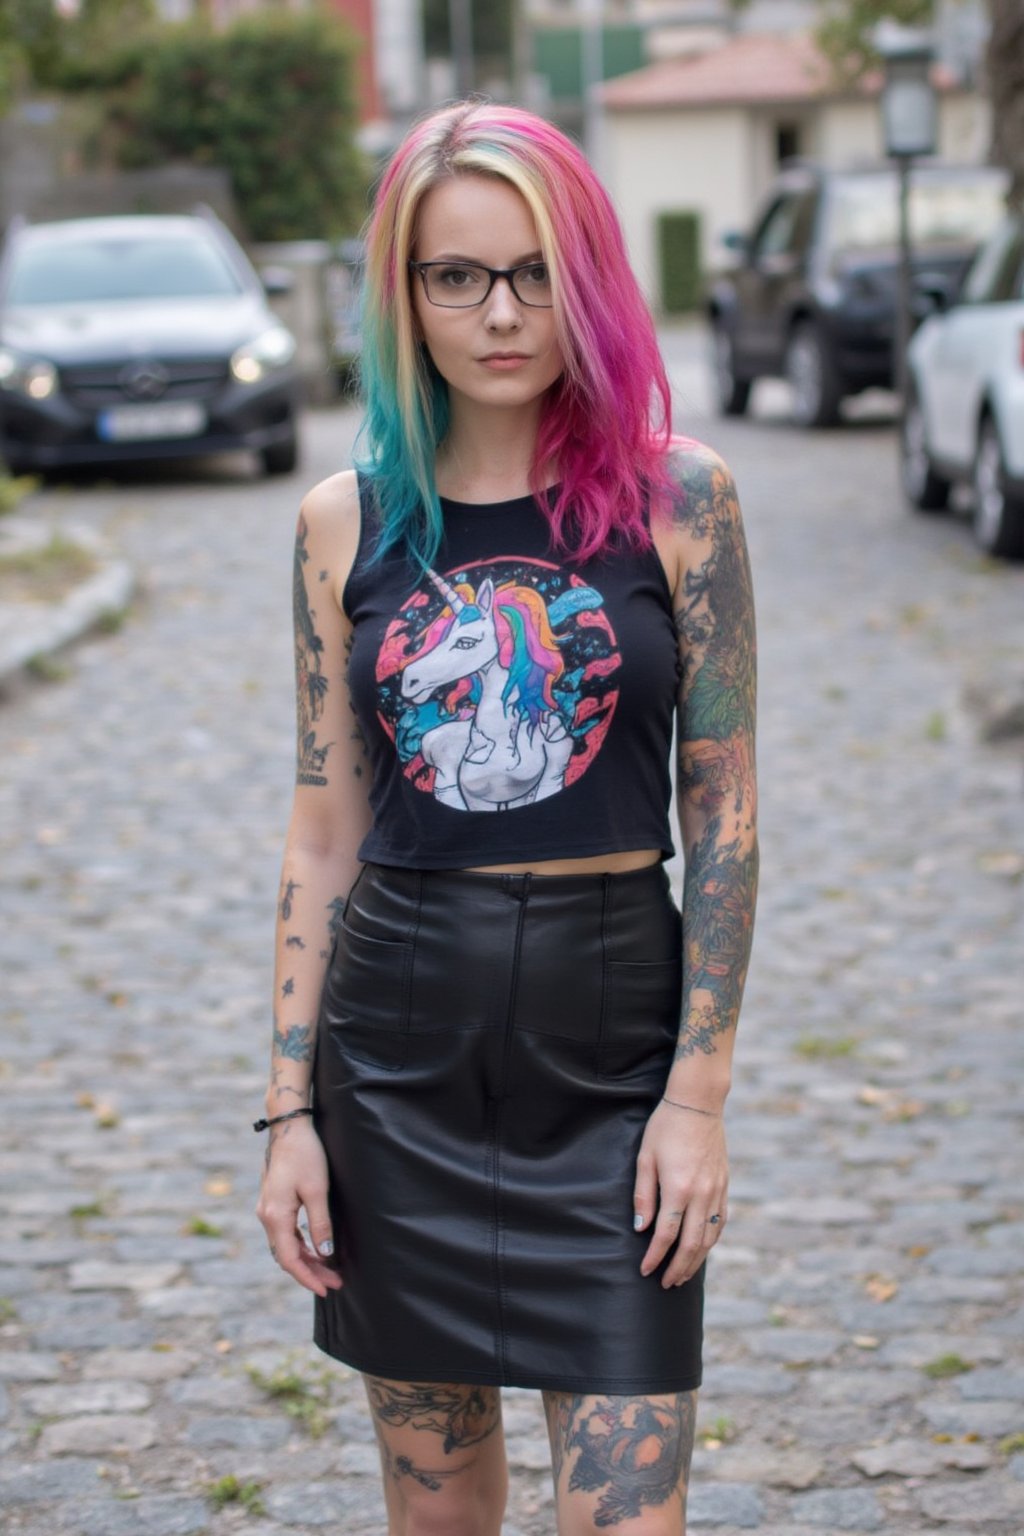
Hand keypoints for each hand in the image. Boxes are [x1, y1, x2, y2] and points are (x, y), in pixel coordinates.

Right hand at [256, 1118, 342, 1297]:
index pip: (290, 1260)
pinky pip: (285, 1233)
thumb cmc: (305, 1155)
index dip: (308, 1278)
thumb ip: (321, 1224)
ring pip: (285, 1245)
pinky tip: (315, 1249)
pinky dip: (300, 1245)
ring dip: (306, 1259)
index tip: (327, 1289)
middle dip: (311, 1272)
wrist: (288, 1127)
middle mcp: (266, 1216)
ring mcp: (267, 1209)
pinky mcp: (273, 1202)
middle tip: (335, 1282)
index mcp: (275, 1216)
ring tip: (329, 1269)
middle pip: (286, 1255)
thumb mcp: (317, 1190)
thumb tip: (325, 1254)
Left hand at [633, 1100, 728, 1287]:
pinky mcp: (725, 1186)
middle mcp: (702, 1194)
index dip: (655, 1257)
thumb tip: (642, 1228)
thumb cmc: (665, 1128)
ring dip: (697, 1261)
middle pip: (692, 1244)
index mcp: (678, 1188)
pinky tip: (702, 1249)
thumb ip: (644, 1196)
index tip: (645, 1271)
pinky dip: (711, 1241)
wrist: (698, 1104)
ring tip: (683, 1276)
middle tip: (665, 1284)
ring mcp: (717, 1191)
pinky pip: (721, 1222)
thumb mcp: (645, 1158)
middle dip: (678, 1268)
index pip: (667, 1235)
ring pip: (710, 1237)